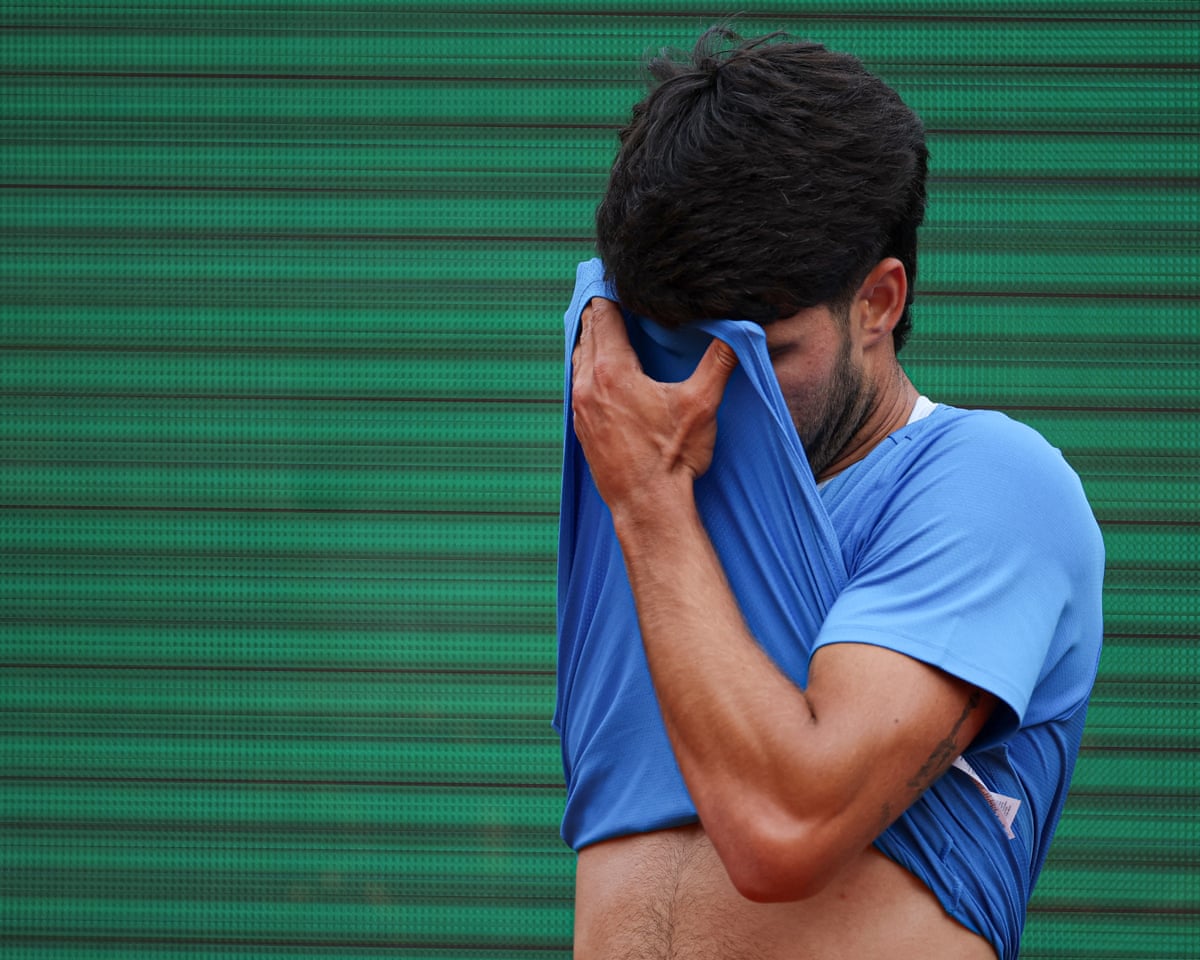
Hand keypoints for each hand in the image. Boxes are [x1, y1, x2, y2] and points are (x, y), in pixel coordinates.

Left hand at [570, 297, 737, 521]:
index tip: (617, 278)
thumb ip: (719, 362)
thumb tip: (740, 332)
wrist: (647, 506)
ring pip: (578, 358)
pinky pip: (578, 384)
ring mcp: (580, 409)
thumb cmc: (672, 457)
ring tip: (606, 327)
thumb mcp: (701, 405)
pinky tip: (602, 371)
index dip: (610, 294)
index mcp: (612, 371)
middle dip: (599, 312)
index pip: (603, 316)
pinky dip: (587, 367)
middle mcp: (588, 386)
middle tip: (612, 294)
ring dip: (591, 340)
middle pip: (586, 333)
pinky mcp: (582, 428)